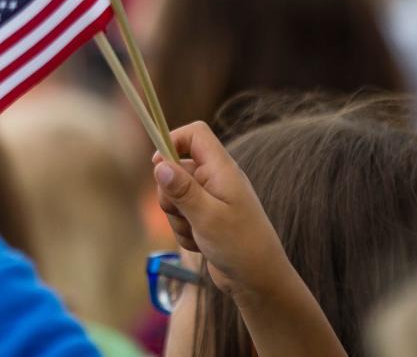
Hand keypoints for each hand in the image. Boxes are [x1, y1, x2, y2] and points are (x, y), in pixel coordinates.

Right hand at [151, 122, 347, 356]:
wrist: (259, 282)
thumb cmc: (240, 246)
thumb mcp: (207, 217)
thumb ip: (182, 189)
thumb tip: (159, 164)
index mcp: (222, 170)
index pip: (195, 134)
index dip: (173, 140)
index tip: (158, 164)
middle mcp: (216, 180)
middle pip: (177, 167)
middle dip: (169, 192)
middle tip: (182, 213)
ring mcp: (211, 199)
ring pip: (175, 195)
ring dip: (177, 217)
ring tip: (196, 234)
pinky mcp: (206, 218)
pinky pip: (181, 215)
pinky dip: (183, 230)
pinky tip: (199, 244)